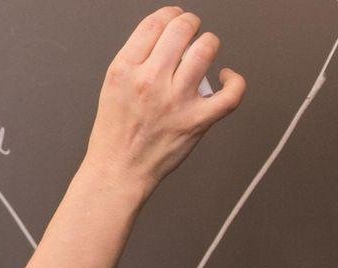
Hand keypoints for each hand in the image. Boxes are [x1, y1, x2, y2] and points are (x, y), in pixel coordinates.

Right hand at [81, 6, 245, 193]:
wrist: (118, 170)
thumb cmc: (114, 135)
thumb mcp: (112, 88)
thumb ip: (136, 62)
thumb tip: (166, 41)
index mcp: (124, 70)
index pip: (154, 23)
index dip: (170, 15)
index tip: (175, 19)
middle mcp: (150, 81)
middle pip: (182, 29)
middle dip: (190, 24)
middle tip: (191, 32)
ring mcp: (176, 100)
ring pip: (207, 49)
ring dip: (209, 45)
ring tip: (204, 52)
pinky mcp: (197, 120)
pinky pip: (231, 92)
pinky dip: (235, 81)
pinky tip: (228, 78)